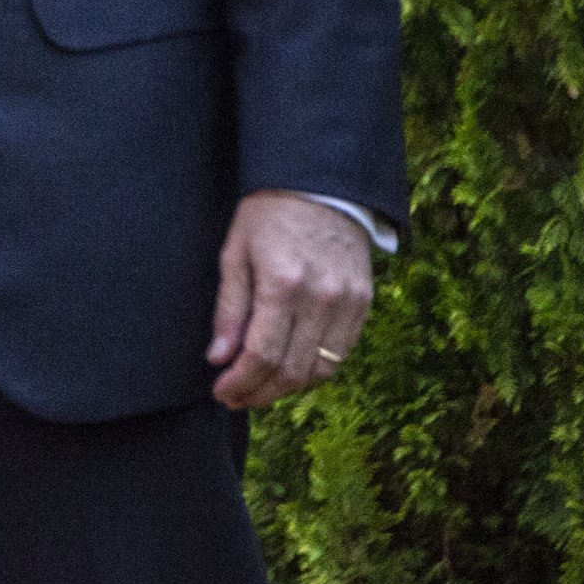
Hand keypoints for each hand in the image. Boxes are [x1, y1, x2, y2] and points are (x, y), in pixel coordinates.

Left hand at [208, 190, 372, 409]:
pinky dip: (316, 371)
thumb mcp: (235, 252)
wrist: (321, 185)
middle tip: (236, 398)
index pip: (262, 354)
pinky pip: (341, 354)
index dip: (241, 383)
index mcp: (282, 283)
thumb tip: (219, 357)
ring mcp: (348, 302)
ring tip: (260, 389)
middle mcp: (320, 298)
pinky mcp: (364, 303)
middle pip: (292, 370)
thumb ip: (229, 308)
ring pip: (321, 370)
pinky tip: (292, 370)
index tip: (221, 392)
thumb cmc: (269, 214)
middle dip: (260, 393)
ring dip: (288, 389)